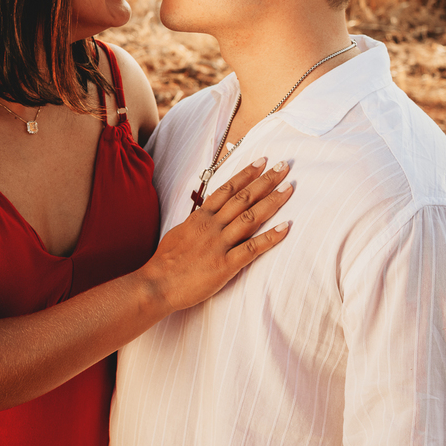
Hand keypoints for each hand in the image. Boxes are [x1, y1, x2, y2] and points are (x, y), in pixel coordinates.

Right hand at [141, 158, 292, 312]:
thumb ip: (197, 222)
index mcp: (200, 217)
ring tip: (289, 189)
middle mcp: (211, 226)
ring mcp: (219, 244)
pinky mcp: (225, 265)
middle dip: (265, 181)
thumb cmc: (166, 261)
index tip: (261, 162)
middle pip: (242, 198)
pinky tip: (286, 227)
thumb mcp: (180, 232)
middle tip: (283, 167)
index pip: (227, 189)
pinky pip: (252, 248)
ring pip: (250, 218)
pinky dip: (270, 237)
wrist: (156, 284)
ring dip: (272, 202)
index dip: (246, 174)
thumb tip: (206, 214)